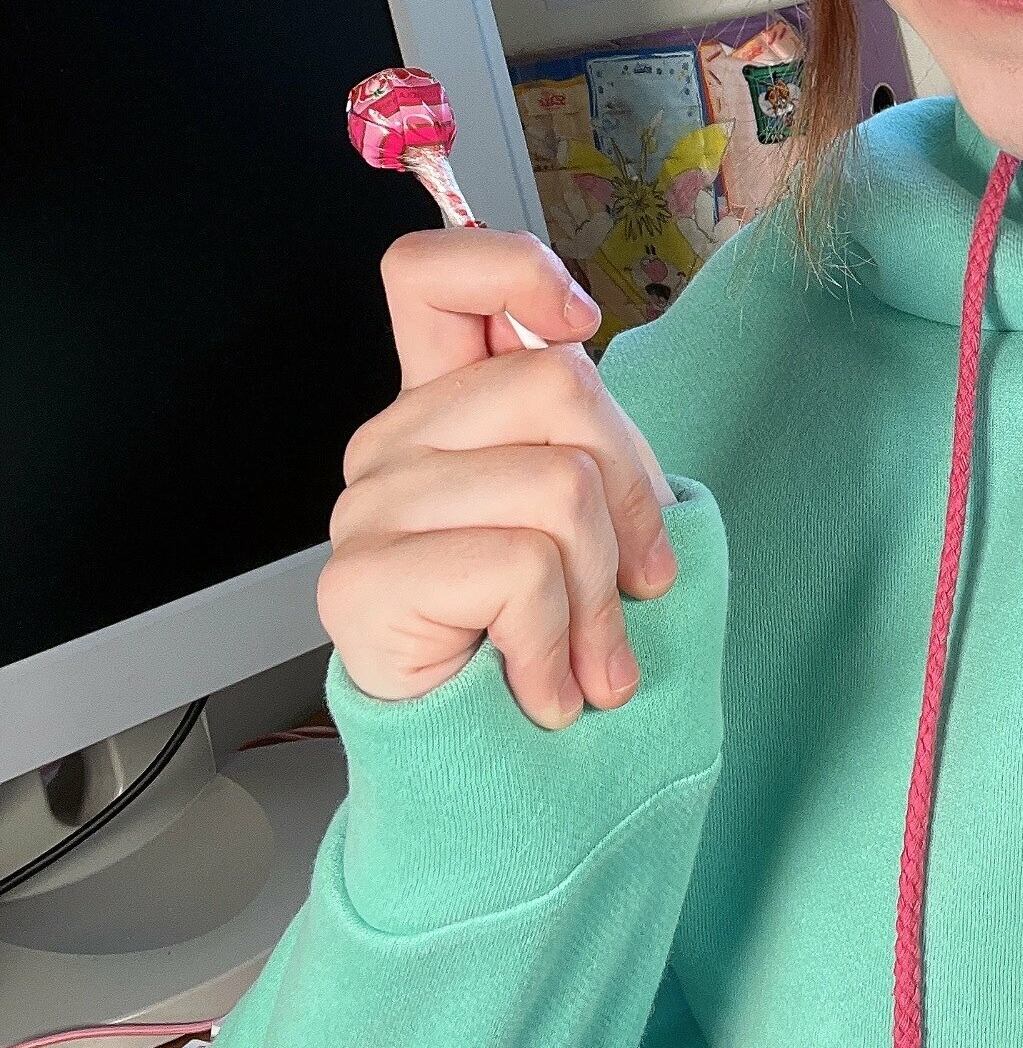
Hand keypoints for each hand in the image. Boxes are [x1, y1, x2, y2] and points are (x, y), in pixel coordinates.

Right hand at [321, 229, 679, 726]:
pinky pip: (521, 568)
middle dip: (634, 491)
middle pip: (556, 381)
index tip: (577, 321)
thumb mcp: (594, 515)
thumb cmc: (555, 642)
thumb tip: (575, 334)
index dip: (511, 267)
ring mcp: (368, 508)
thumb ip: (580, 427)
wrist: (502, 780)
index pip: (434, 272)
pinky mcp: (361, 581)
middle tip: (637, 584)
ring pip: (559, 486)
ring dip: (605, 595)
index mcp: (444, 405)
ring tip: (589, 656)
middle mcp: (394, 442)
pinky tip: (545, 688)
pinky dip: (560, 643)